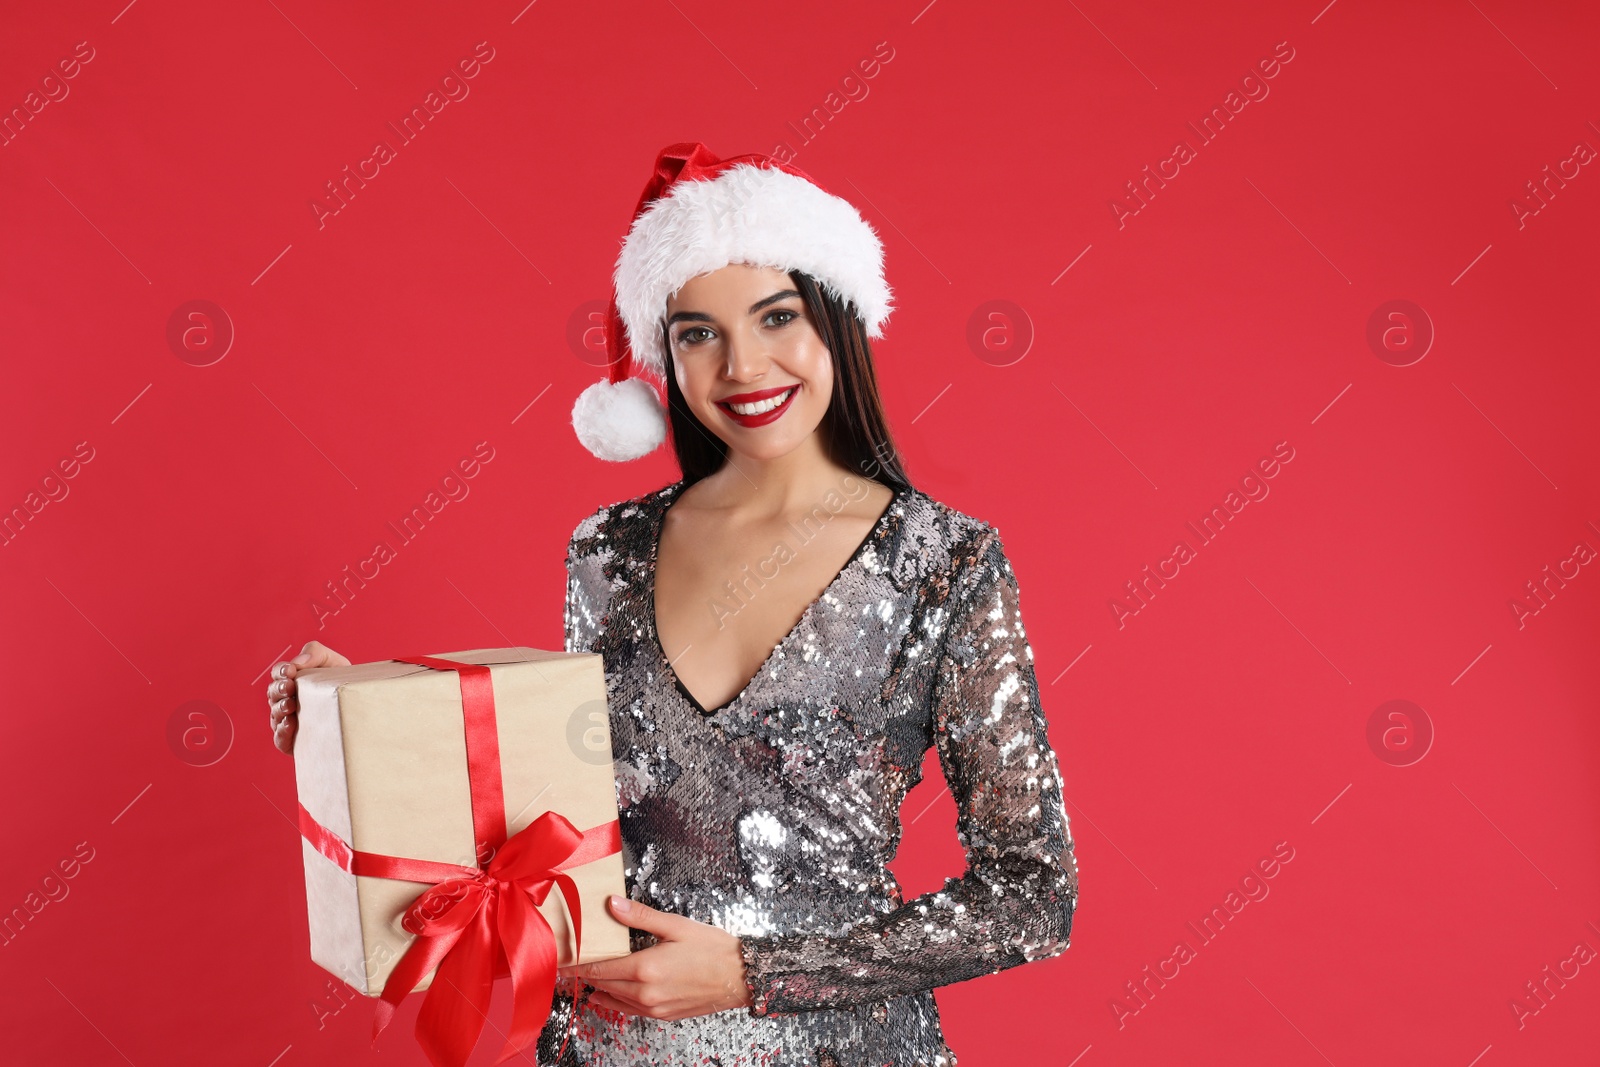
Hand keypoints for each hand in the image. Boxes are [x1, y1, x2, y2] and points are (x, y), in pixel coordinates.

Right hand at [266, 640, 350, 754]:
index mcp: (291, 680)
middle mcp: (284, 699)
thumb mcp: (332, 662)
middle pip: (273, 693)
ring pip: (275, 714)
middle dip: (279, 689)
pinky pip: (280, 737)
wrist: (357, 711)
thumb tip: (296, 663)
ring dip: (280, 708)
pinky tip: (290, 723)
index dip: (280, 671)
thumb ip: (315, 653)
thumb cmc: (341, 682)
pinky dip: (282, 730)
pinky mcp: (291, 740)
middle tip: (290, 687)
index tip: (291, 671)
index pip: (278, 673)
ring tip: (291, 705)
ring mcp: (286, 720)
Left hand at [556, 896, 752, 1020]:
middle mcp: (645, 993)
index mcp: (645, 968)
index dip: (576, 964)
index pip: (599, 967)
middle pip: (603, 984)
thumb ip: (641, 917)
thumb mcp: (677, 925)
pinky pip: (630, 1010)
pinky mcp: (663, 1015)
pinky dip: (615, 1001)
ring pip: (614, 1000)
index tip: (560, 960)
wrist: (742, 977)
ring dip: (598, 988)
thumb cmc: (714, 950)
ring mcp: (654, 1008)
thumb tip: (613, 904)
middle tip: (567, 966)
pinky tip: (610, 994)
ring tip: (583, 979)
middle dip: (584, 975)